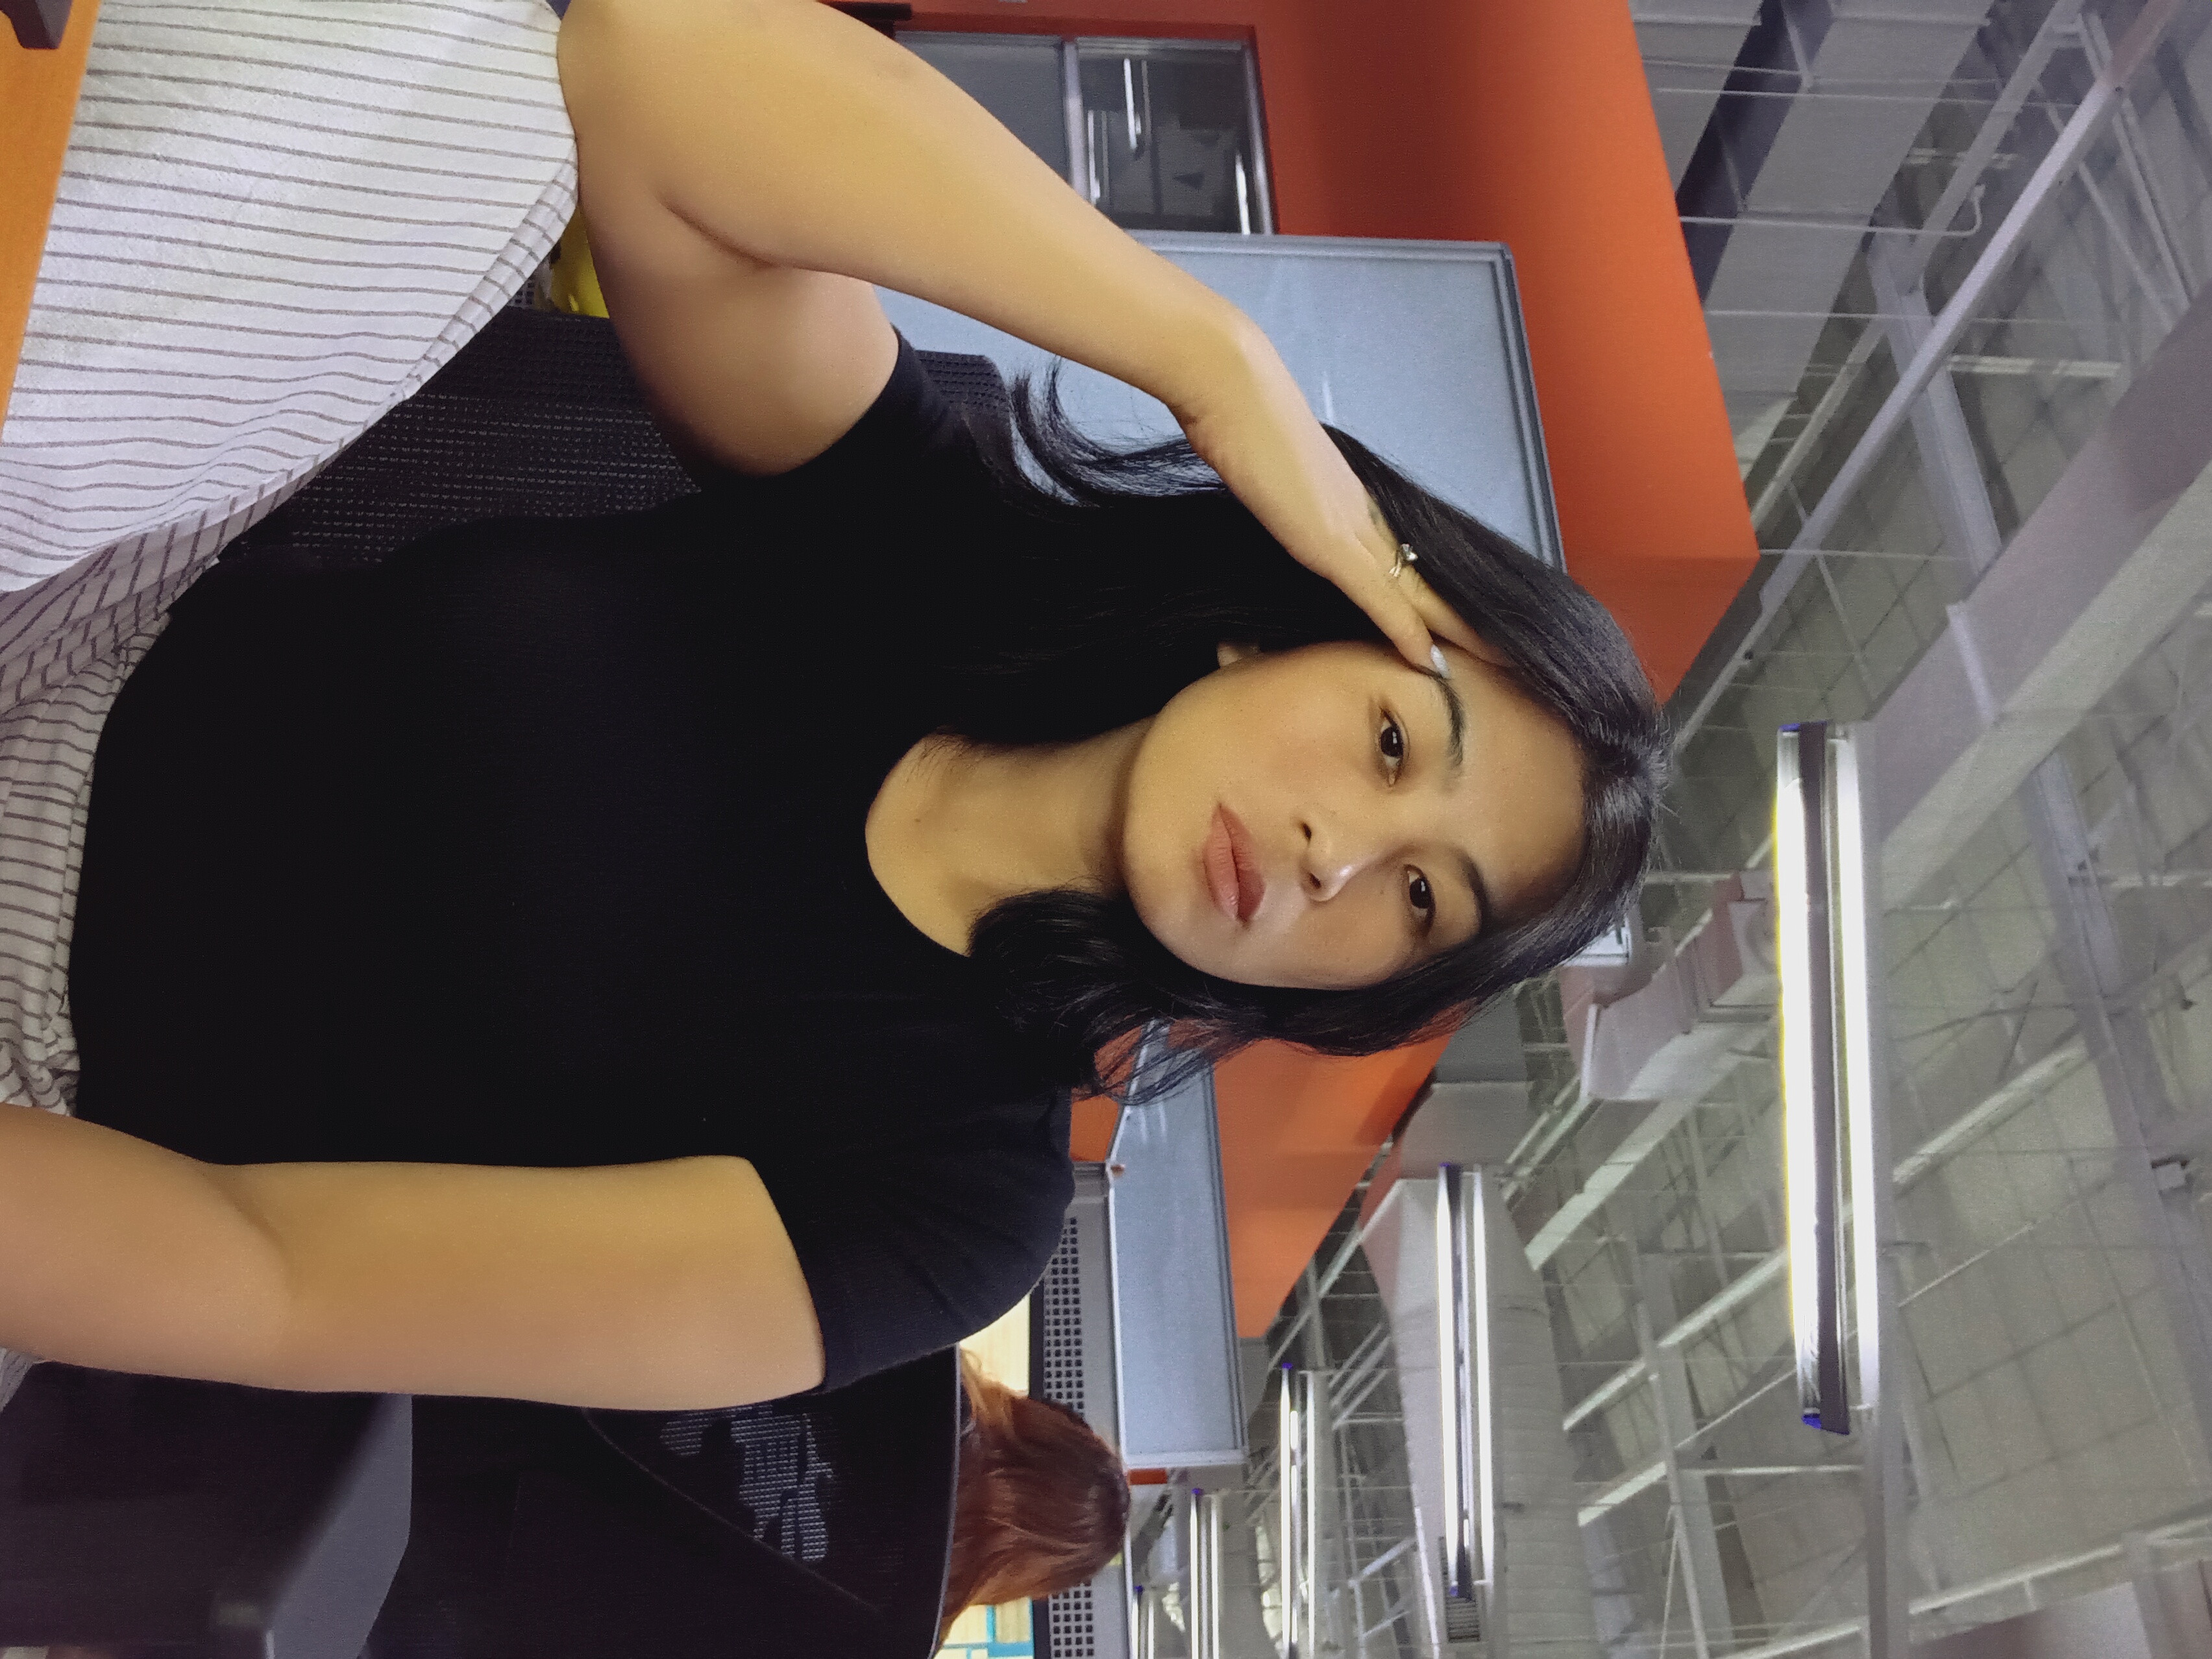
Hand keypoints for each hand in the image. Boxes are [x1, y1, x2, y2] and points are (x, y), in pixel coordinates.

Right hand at [1162, 318, 1478, 674]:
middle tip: (1509, 654)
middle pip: (1431, 581)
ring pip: (1419, 591)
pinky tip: (1427, 659)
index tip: (1468, 629)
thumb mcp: (1275, 480)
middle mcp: (1366, 519)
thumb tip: (1296, 517)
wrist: (1234, 394)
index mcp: (1355, 507)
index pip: (1410, 563)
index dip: (1440, 600)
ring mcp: (1353, 528)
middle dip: (1469, 621)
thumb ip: (1296, 504)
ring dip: (1455, 630)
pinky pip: (1378, 596)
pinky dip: (1404, 629)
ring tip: (1491, 661)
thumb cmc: (1244, 430)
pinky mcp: (1331, 541)